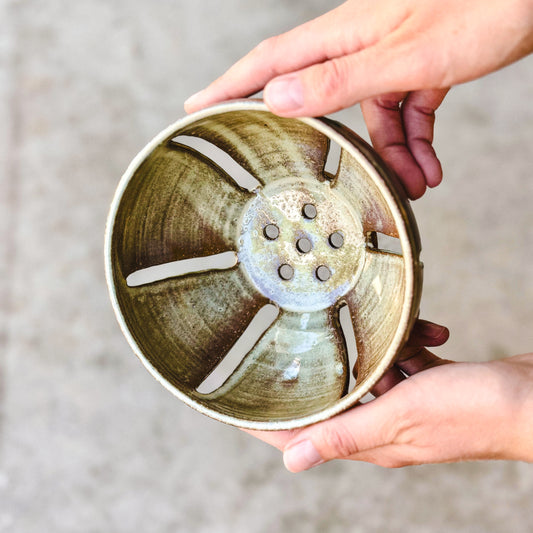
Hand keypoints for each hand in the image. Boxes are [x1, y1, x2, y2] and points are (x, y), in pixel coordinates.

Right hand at [185, 0, 532, 197]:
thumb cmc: (485, 8)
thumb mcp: (408, 53)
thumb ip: (342, 79)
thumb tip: (277, 97)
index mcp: (345, 35)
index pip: (270, 61)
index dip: (230, 84)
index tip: (196, 105)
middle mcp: (360, 46)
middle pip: (315, 97)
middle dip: (303, 134)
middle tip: (279, 161)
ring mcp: (391, 59)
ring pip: (372, 119)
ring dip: (390, 156)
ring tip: (413, 186)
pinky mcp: (420, 69)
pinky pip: (406, 116)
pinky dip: (416, 145)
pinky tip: (430, 169)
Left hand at [244, 320, 532, 471]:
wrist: (532, 399)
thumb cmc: (473, 410)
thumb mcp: (402, 417)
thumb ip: (347, 434)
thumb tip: (292, 462)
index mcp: (372, 440)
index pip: (306, 435)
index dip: (270, 424)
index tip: (238, 408)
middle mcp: (384, 425)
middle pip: (337, 398)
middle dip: (331, 370)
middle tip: (314, 340)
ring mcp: (407, 404)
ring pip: (373, 371)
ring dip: (386, 350)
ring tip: (408, 339)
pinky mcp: (428, 384)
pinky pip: (405, 360)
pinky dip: (414, 344)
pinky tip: (432, 335)